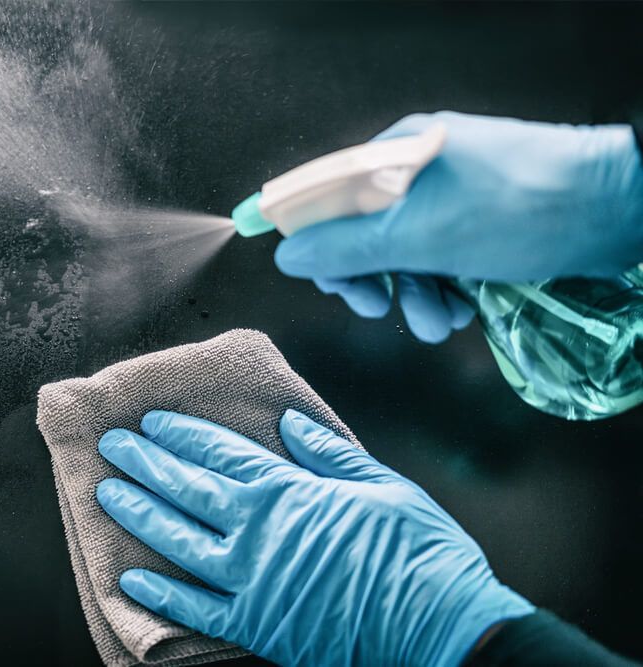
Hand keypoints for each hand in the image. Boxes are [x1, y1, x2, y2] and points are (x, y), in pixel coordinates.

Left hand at [96, 409, 533, 666]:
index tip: (151, 422)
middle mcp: (259, 530)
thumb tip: (289, 422)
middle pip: (188, 489)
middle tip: (111, 446)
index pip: (220, 452)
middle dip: (145, 463)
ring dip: (141, 515)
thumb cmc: (420, 552)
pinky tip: (132, 580)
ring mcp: (253, 580)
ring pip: (179, 542)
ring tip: (108, 495)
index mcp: (290, 490)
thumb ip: (328, 453)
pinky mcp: (257, 625)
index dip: (181, 435)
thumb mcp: (383, 484)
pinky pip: (197, 611)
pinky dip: (162, 597)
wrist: (442, 627)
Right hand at [274, 111, 642, 342]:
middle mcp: (422, 171)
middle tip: (377, 308)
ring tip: (440, 321)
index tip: (325, 283)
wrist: (622, 208)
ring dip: (414, 295)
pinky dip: (446, 290)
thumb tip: (288, 255)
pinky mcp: (485, 223)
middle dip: (372, 279)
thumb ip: (347, 248)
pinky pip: (443, 260)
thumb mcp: (419, 235)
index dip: (317, 241)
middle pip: (366, 231)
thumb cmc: (519, 209)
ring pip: (406, 254)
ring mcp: (455, 197)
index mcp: (398, 153)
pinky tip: (462, 310)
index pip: (329, 194)